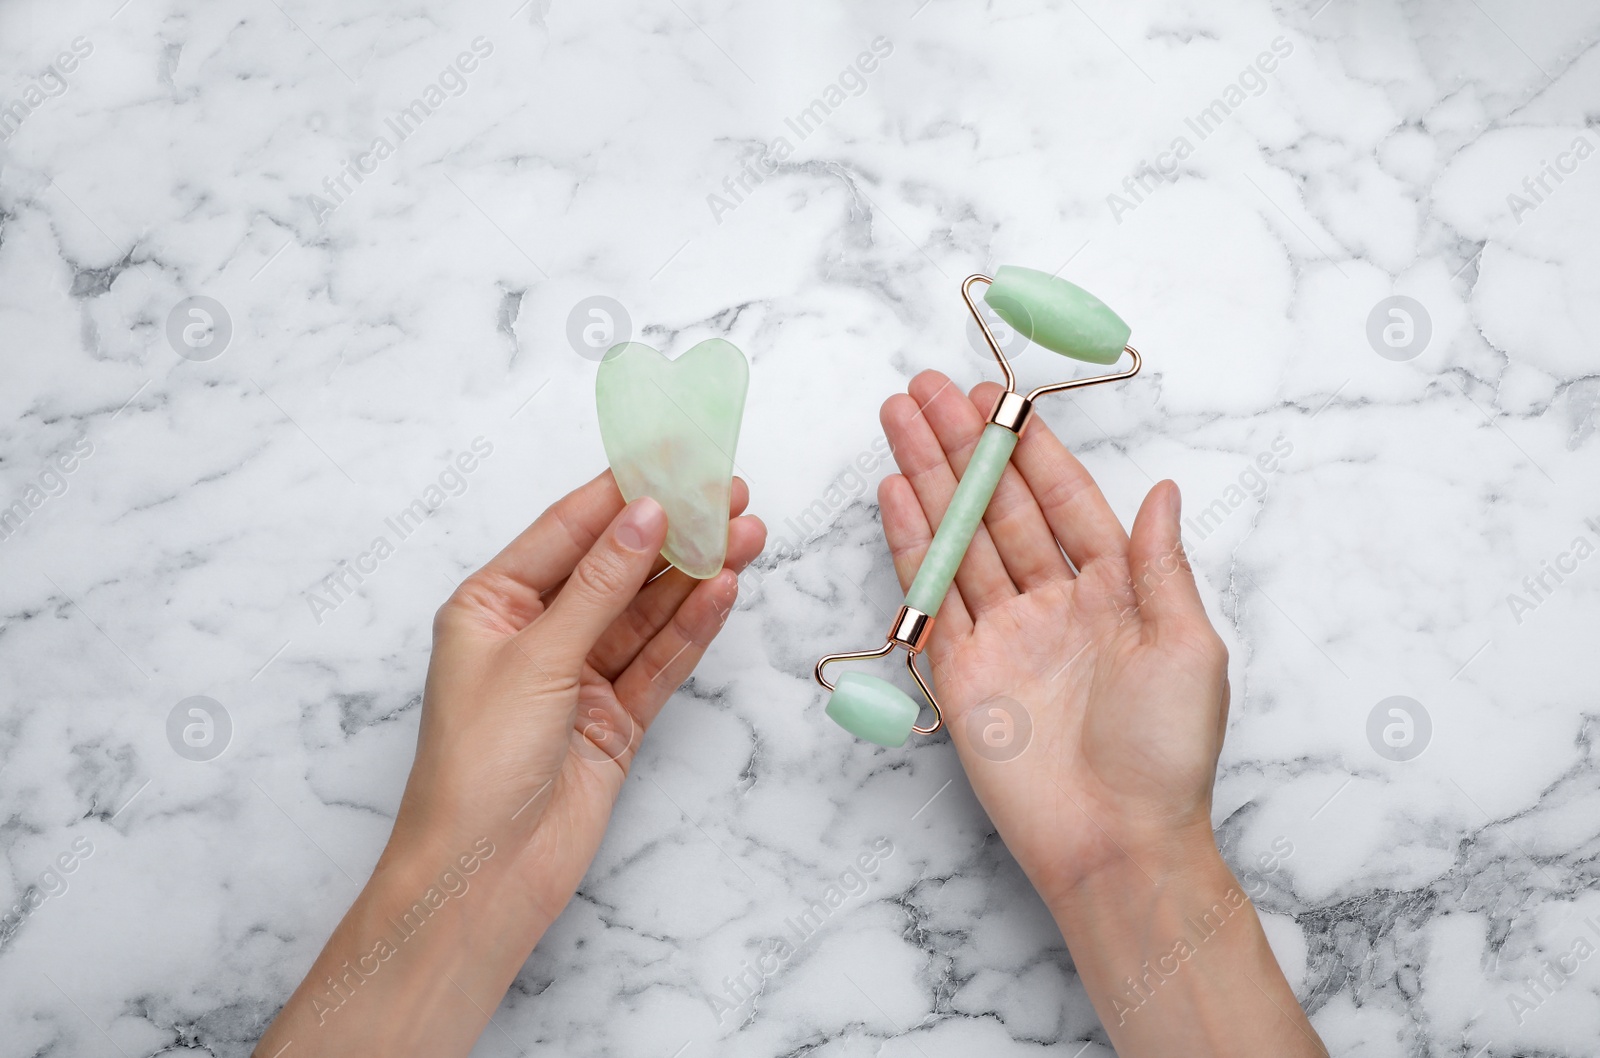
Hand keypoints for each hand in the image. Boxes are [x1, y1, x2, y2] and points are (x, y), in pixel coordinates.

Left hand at [394, 469, 766, 926]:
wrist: (483, 875)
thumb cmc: (476, 765)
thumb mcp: (536, 657)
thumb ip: (599, 585)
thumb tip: (645, 515)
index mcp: (491, 605)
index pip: (567, 531)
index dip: (623, 492)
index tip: (676, 457)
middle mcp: (536, 634)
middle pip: (616, 567)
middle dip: (673, 531)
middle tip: (731, 494)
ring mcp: (579, 677)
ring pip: (647, 612)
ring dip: (695, 575)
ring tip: (748, 535)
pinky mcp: (614, 719)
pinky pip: (660, 661)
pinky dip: (692, 628)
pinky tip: (725, 591)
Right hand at [879, 371, 1226, 903]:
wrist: (1116, 841)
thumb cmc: (1167, 752)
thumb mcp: (1190, 648)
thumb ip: (1163, 566)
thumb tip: (1164, 490)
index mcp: (1116, 589)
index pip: (1064, 499)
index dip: (1030, 447)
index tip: (998, 398)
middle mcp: (1055, 601)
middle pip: (1000, 505)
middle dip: (963, 445)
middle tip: (925, 388)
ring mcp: (1004, 632)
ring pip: (961, 536)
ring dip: (929, 477)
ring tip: (899, 418)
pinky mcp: (962, 669)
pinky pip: (932, 593)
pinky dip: (911, 541)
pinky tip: (895, 492)